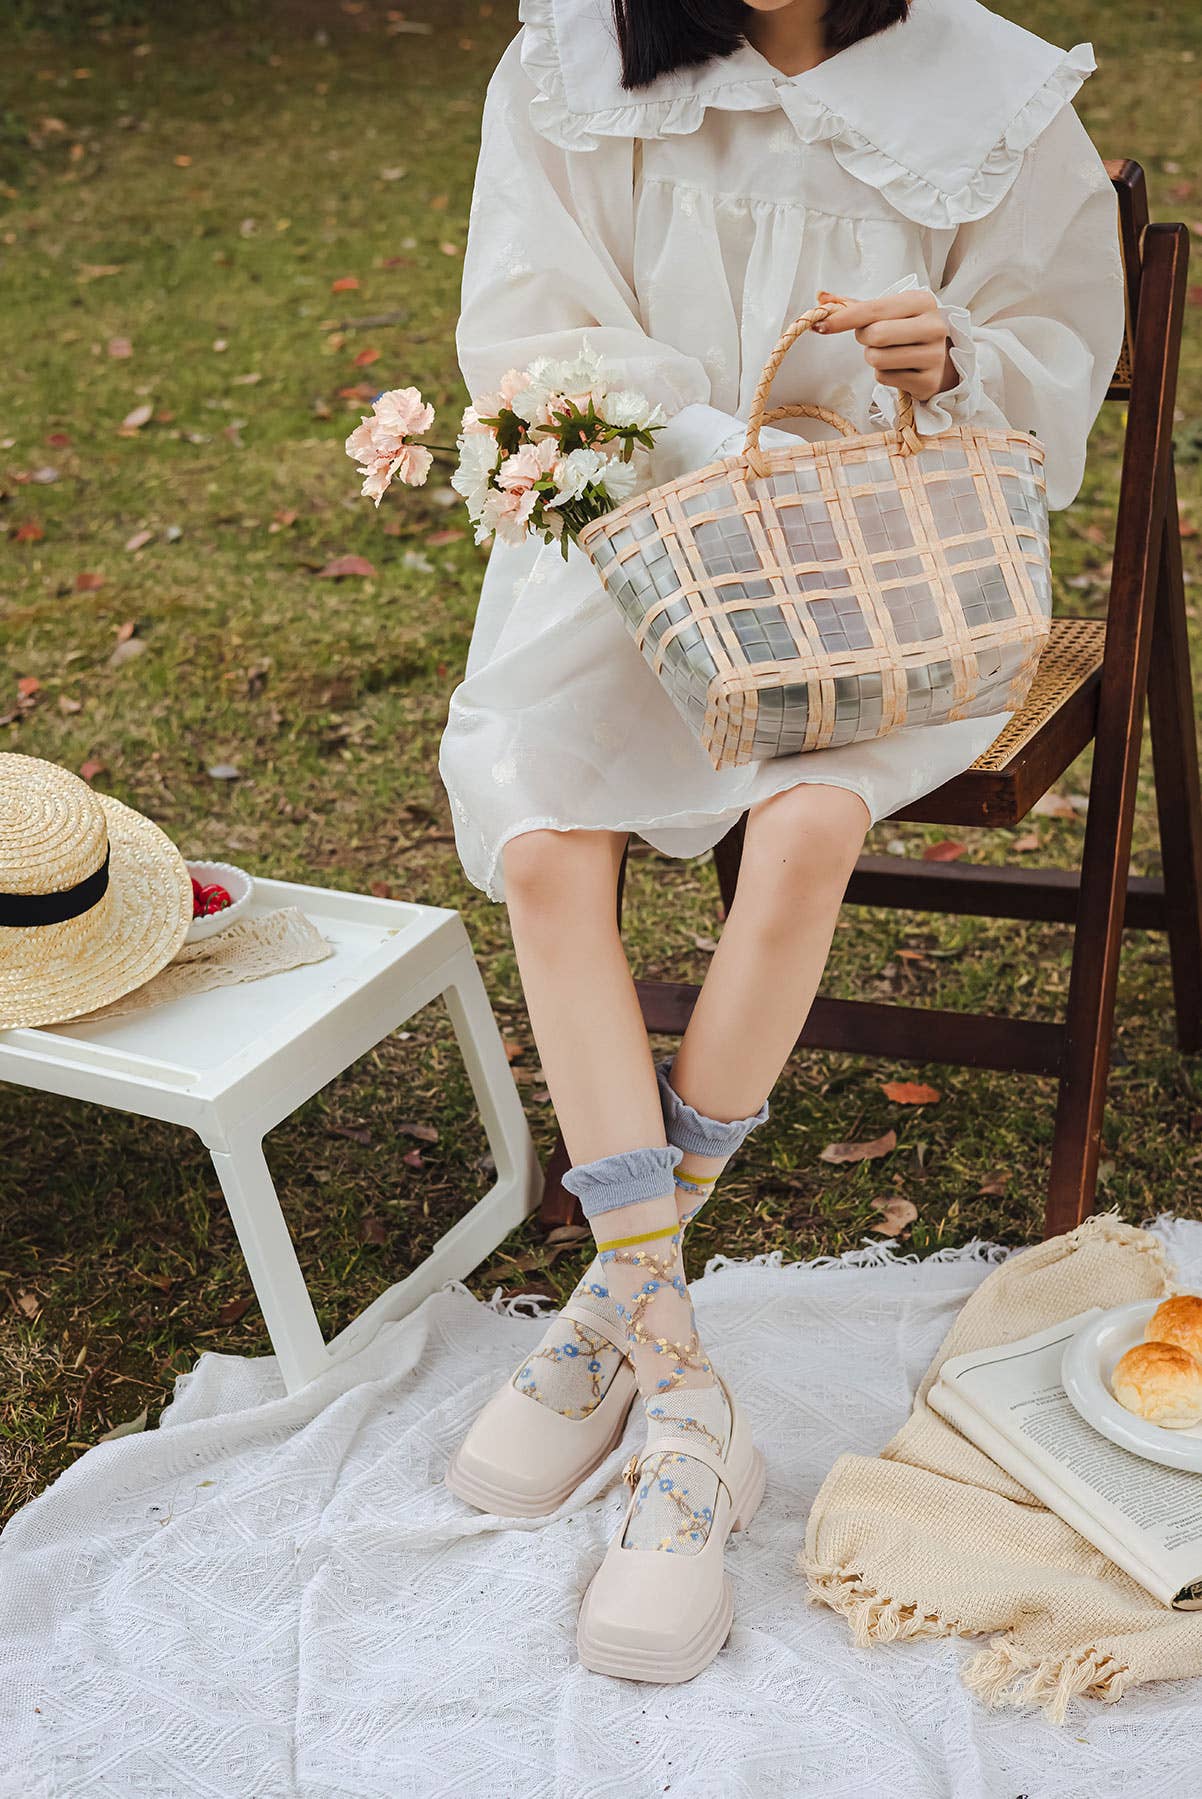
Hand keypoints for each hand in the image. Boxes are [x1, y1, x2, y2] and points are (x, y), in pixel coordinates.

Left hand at [814, 289, 956, 403]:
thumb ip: (854, 305)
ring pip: (878, 360)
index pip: (873, 309)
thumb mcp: (888, 312)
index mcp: (922, 301)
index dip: (843, 318)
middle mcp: (933, 326)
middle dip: (864, 339)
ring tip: (888, 353)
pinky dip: (883, 375)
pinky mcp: (928, 381)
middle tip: (873, 338)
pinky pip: (885, 379)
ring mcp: (934, 356)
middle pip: (875, 335)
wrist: (940, 360)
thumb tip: (821, 297)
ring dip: (873, 358)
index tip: (820, 325)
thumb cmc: (907, 331)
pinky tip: (898, 369)